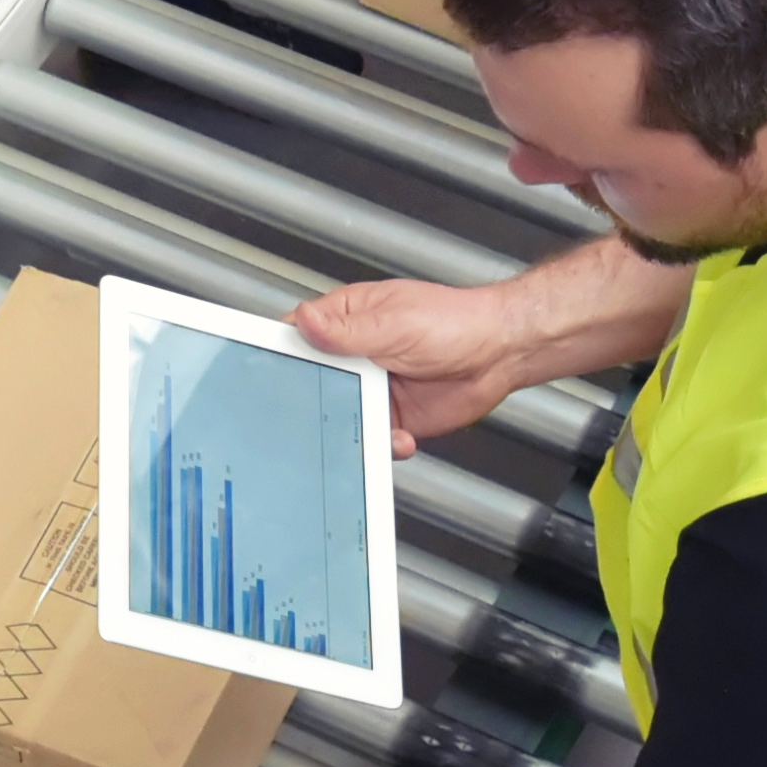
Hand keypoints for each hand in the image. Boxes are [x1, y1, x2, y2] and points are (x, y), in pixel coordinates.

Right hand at [295, 274, 540, 457]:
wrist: (498, 354)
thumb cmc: (455, 322)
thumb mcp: (396, 322)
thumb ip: (348, 330)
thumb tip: (304, 320)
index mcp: (346, 320)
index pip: (297, 335)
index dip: (279, 353)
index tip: (267, 372)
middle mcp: (353, 356)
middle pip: (310, 381)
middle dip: (308, 400)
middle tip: (316, 409)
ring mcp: (370, 388)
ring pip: (337, 414)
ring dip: (344, 427)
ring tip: (360, 428)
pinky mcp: (390, 417)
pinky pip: (370, 438)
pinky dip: (379, 445)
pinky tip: (396, 438)